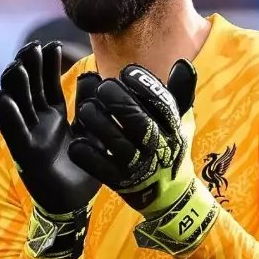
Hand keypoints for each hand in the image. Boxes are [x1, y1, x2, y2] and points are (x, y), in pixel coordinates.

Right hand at [0, 41, 100, 258]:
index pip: (47, 84)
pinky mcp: (24, 154)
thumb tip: (94, 76)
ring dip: (14, 85)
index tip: (51, 44)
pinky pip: (13, 132)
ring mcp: (28, 136)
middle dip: (29, 67)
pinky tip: (3, 97)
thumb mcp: (91, 131)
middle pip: (29, 88)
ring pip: (17, 105)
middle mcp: (38, 123)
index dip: (47, 64)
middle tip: (32, 47)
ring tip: (17, 66)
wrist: (76, 204)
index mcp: (54, 116)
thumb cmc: (83, 168)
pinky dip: (7, 115)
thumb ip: (89, 106)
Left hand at [68, 60, 218, 256]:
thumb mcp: (179, 121)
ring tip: (86, 109)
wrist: (168, 194)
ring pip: (117, 144)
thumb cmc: (169, 147)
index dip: (144, 85)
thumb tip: (182, 64)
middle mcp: (157, 148)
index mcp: (172, 129)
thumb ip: (179, 93)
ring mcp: (138, 167)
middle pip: (139, 123)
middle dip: (119, 101)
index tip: (127, 72)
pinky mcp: (120, 183)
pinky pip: (101, 170)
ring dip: (99, 124)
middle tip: (103, 88)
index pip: (161, 104)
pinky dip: (88, 156)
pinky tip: (77, 142)